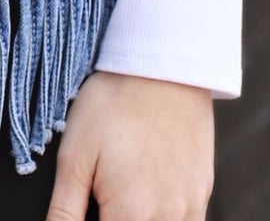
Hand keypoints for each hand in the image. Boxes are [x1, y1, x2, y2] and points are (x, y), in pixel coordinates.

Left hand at [46, 70, 213, 220]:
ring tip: (123, 186)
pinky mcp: (204, 192)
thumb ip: (65, 211)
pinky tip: (146, 189)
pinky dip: (163, 215)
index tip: (91, 203)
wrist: (163, 64)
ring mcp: (191, 207)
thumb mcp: (75, 155)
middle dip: (115, 217)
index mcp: (131, 215)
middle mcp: (168, 219)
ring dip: (139, 216)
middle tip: (103, 192)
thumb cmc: (113, 105)